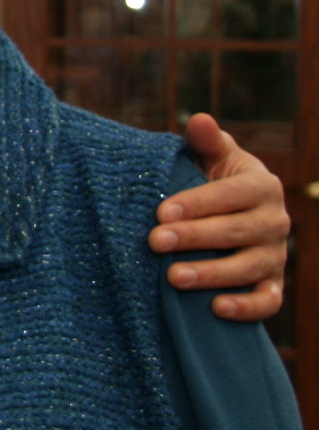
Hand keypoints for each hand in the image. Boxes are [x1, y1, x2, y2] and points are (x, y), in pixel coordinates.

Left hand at [149, 113, 288, 320]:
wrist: (233, 214)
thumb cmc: (213, 181)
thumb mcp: (212, 157)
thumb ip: (206, 141)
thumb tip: (200, 120)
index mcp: (261, 185)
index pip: (230, 195)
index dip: (197, 203)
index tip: (160, 212)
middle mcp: (274, 221)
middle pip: (235, 231)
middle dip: (194, 237)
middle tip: (154, 242)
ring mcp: (275, 256)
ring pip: (248, 268)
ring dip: (212, 274)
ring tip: (173, 277)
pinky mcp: (273, 285)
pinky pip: (268, 301)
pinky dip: (247, 307)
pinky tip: (216, 308)